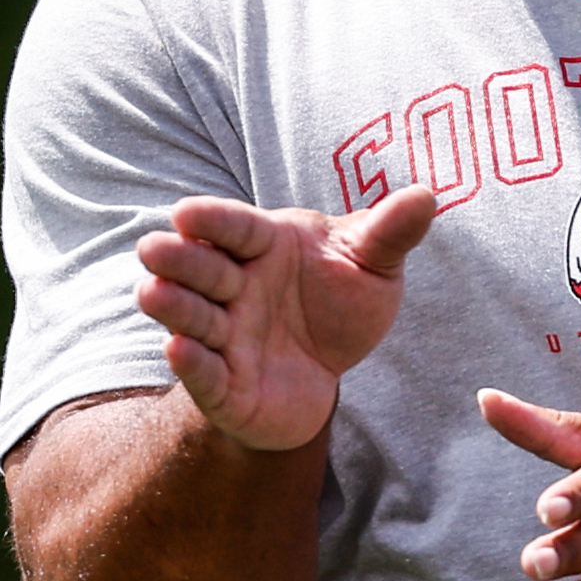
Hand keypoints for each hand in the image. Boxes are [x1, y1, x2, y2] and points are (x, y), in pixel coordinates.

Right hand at [134, 188, 438, 450]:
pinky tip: (177, 349)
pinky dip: (191, 363)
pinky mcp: (223, 385)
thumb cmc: (338, 304)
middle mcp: (235, 287)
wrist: (325, 373)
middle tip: (155, 248)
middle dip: (179, 260)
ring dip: (173, 307)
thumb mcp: (372, 266)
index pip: (235, 227)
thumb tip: (427, 195)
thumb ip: (390, 233)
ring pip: (192, 317)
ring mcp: (224, 336)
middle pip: (202, 268)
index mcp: (264, 245)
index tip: (186, 212)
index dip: (211, 220)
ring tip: (153, 293)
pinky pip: (204, 372)